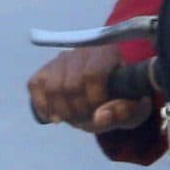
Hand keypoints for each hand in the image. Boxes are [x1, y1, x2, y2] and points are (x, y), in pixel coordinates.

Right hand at [26, 42, 154, 134]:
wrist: (106, 93)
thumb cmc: (122, 99)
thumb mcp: (134, 109)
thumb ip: (125, 112)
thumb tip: (102, 115)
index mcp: (108, 52)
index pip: (93, 73)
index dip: (93, 98)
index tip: (99, 112)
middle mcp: (82, 50)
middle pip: (71, 83)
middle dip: (77, 109)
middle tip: (85, 119)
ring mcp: (61, 59)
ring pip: (52, 87)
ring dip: (61, 110)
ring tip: (72, 119)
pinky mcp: (44, 69)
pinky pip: (35, 86)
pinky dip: (43, 106)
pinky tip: (56, 116)